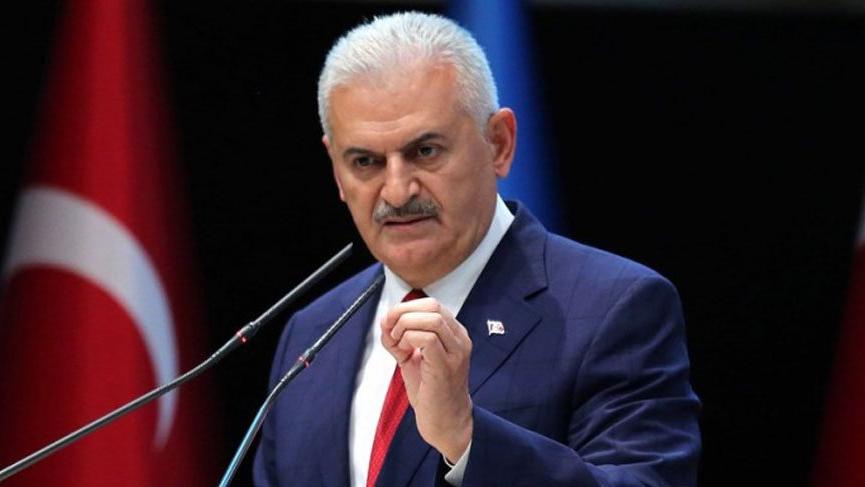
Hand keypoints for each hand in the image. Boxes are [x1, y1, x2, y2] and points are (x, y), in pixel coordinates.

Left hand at [380, 297, 472, 461]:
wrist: (446, 422)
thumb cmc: (431, 392)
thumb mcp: (412, 359)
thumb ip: (399, 339)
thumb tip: (385, 320)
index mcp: (454, 334)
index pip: (432, 304)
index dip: (406, 307)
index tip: (389, 322)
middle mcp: (459, 339)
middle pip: (432, 306)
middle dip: (403, 312)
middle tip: (390, 330)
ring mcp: (456, 352)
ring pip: (431, 318)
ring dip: (405, 326)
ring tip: (398, 344)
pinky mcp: (446, 366)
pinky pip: (427, 338)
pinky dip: (408, 340)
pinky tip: (404, 353)